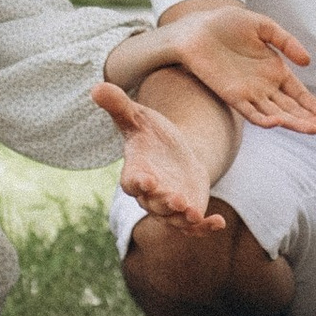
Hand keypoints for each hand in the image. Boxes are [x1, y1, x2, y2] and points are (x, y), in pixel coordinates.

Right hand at [95, 79, 228, 233]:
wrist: (175, 151)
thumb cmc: (151, 134)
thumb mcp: (138, 117)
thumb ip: (119, 106)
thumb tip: (97, 87)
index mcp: (136, 173)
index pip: (131, 183)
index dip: (138, 183)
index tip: (146, 181)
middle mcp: (150, 195)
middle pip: (154, 205)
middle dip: (165, 203)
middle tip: (177, 200)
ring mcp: (170, 206)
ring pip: (173, 219)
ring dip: (184, 219)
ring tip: (195, 214)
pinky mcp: (189, 211)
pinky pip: (194, 226)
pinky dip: (205, 228)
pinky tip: (219, 223)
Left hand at [159, 5, 315, 136]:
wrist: (195, 29)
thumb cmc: (226, 24)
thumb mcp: (263, 26)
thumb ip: (286, 41)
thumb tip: (307, 61)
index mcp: (274, 71)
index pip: (299, 94)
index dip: (314, 106)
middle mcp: (264, 87)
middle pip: (291, 109)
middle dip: (310, 120)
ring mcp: (249, 93)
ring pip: (276, 115)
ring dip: (293, 124)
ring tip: (312, 130)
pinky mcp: (232, 96)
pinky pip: (250, 113)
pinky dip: (263, 120)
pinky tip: (277, 123)